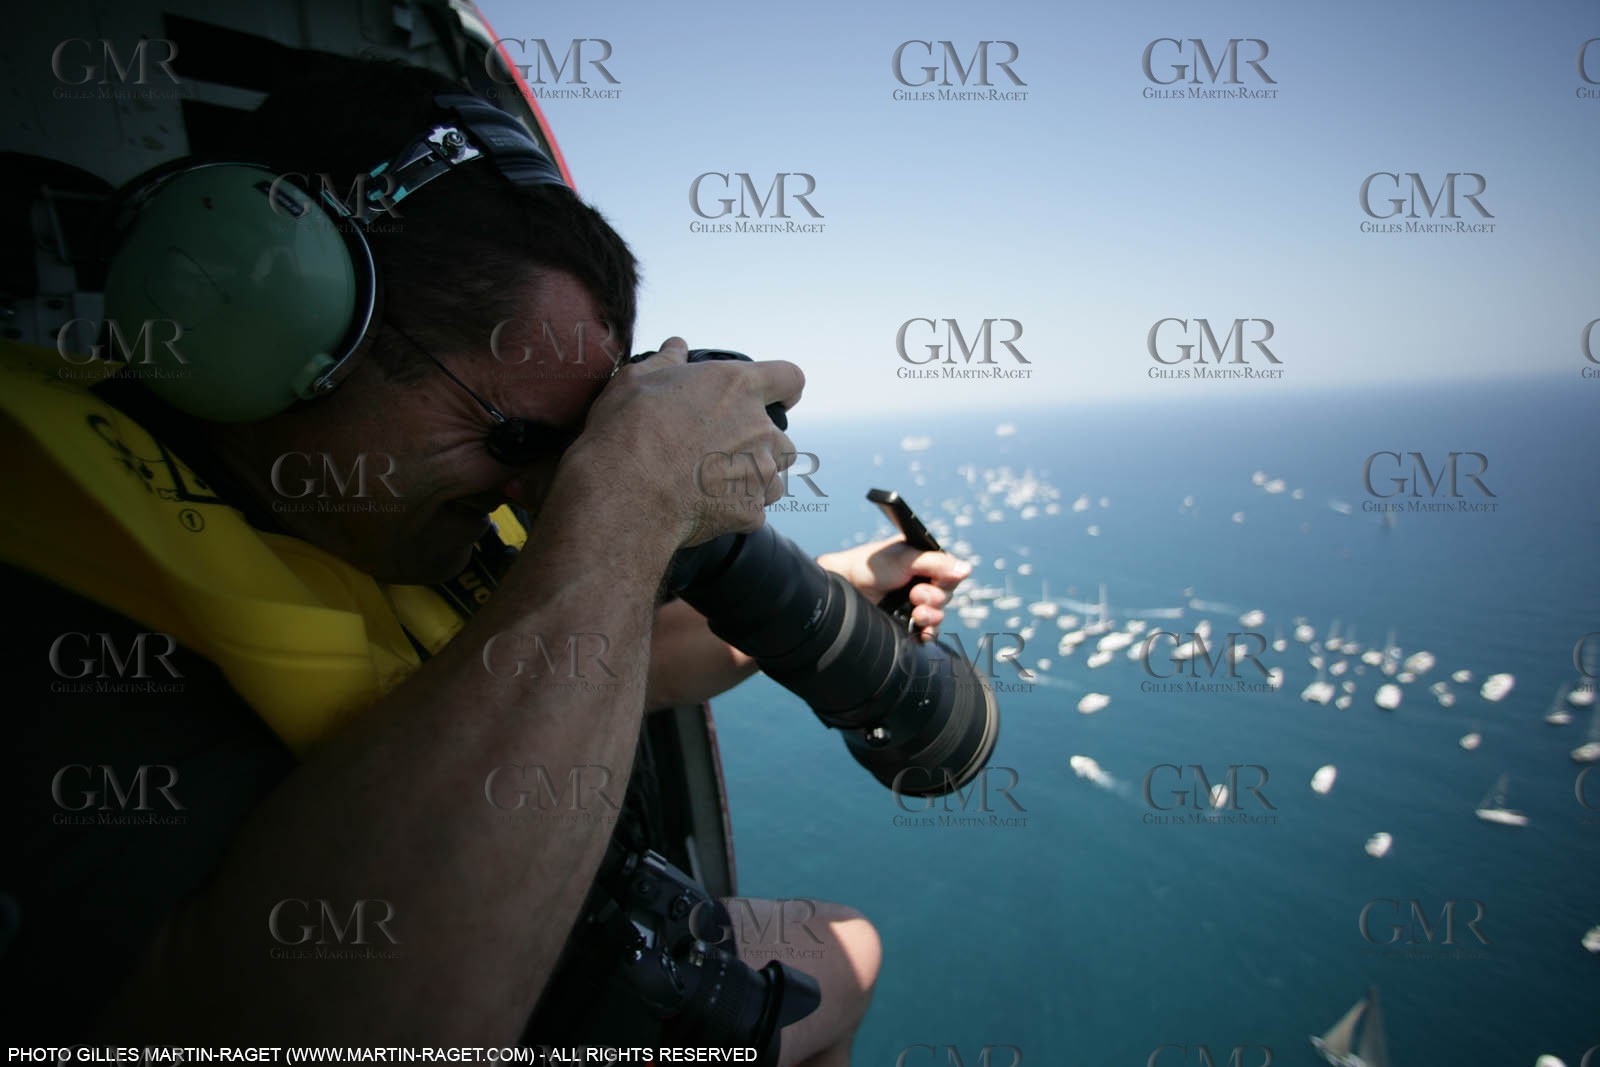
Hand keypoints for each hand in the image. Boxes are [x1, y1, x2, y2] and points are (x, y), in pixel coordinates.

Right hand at [571, 336, 804, 546]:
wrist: (624, 494)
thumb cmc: (627, 432)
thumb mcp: (637, 380)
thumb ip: (667, 361)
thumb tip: (677, 347)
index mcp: (738, 388)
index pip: (790, 378)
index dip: (786, 388)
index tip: (780, 398)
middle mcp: (759, 430)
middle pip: (782, 439)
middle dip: (760, 446)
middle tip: (721, 452)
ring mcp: (759, 474)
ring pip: (772, 478)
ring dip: (750, 480)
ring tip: (710, 484)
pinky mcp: (750, 511)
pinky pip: (751, 511)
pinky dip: (733, 510)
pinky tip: (701, 507)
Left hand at [817, 538, 971, 641]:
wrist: (846, 586)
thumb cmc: (871, 566)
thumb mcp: (905, 558)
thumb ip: (935, 563)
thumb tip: (967, 569)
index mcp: (926, 562)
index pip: (952, 573)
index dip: (947, 578)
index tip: (936, 580)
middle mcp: (924, 581)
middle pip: (947, 595)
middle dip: (934, 597)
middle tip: (915, 594)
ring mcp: (916, 603)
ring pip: (939, 614)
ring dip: (931, 615)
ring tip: (916, 613)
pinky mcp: (908, 622)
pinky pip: (928, 632)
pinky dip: (927, 633)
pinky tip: (921, 633)